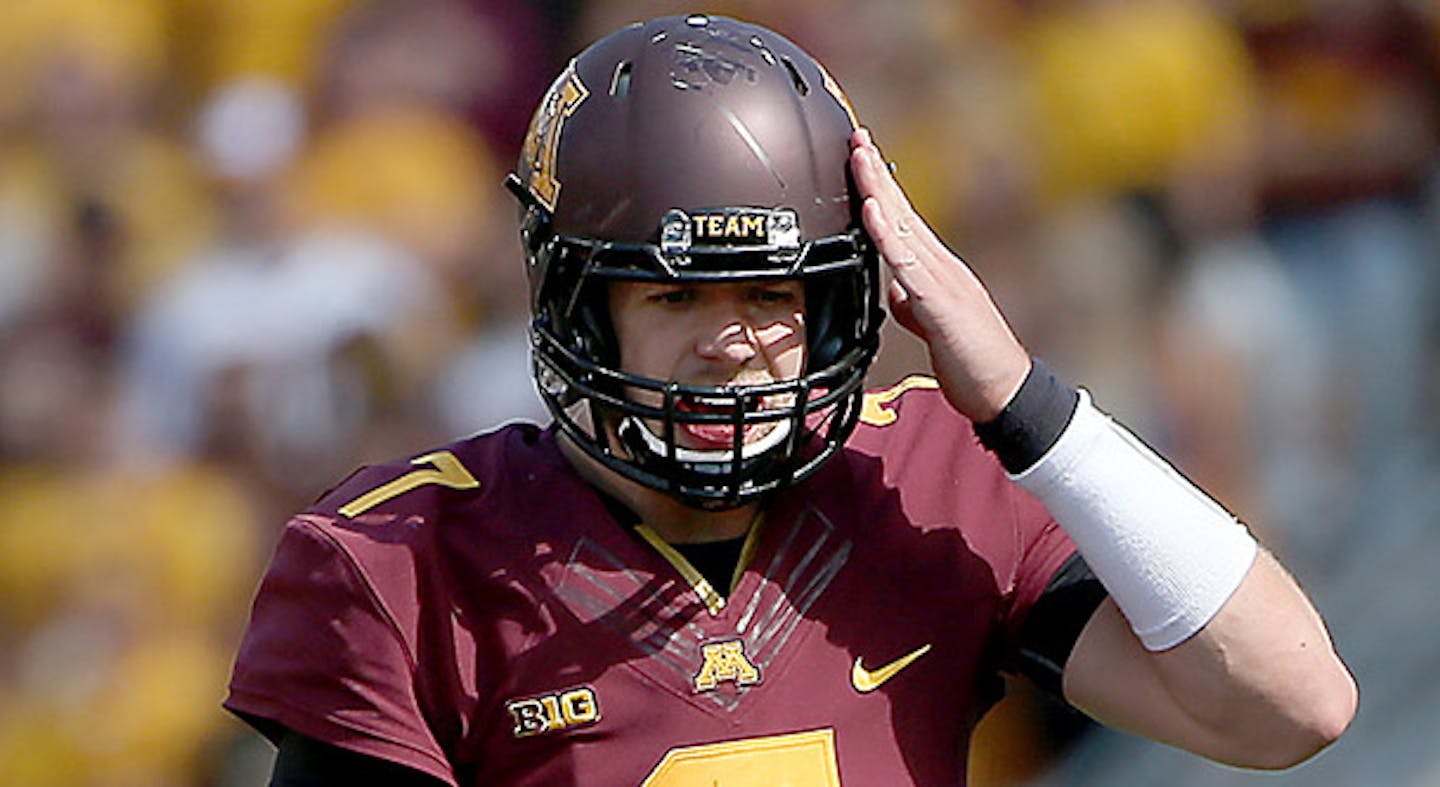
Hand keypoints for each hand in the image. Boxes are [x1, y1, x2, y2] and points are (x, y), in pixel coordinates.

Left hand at [848, 128, 1031, 421]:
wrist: (1005, 391)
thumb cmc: (972, 361)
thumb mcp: (931, 327)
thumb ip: (912, 306)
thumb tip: (895, 292)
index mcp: (936, 272)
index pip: (903, 221)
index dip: (881, 188)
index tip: (861, 158)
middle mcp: (941, 267)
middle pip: (903, 211)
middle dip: (876, 173)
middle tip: (855, 136)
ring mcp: (943, 280)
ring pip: (904, 227)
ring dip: (879, 190)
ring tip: (859, 158)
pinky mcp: (941, 302)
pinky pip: (907, 262)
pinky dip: (887, 234)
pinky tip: (872, 211)